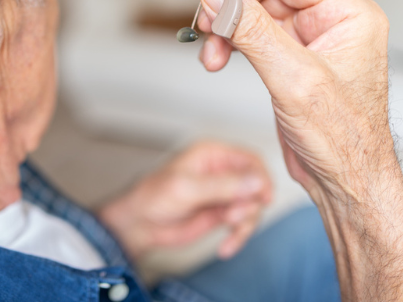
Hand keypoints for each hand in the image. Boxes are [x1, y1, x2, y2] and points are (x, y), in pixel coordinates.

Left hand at [97, 142, 271, 259]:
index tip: (263, 198)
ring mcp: (223, 194)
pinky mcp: (221, 214)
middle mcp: (221, 173)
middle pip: (257, 186)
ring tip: (228, 232)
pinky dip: (238, 237)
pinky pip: (242, 225)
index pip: (251, 160)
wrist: (139, 225)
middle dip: (250, 204)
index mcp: (212, 155)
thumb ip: (223, 185)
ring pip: (253, 207)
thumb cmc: (153, 197)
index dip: (261, 178)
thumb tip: (257, 181)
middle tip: (232, 217)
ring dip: (245, 224)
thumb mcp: (187, 188)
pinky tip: (225, 248)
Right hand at [195, 0, 402, 300]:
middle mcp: (329, 23)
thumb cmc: (344, 140)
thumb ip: (252, 31)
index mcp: (347, 15)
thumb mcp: (294, 79)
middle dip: (229, 5)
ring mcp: (308, 42)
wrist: (344, 181)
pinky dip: (230, 44)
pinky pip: (253, 38)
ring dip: (225, 28)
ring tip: (210, 51)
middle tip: (203, 20)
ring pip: (254, 14)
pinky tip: (218, 57)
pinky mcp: (290, 61)